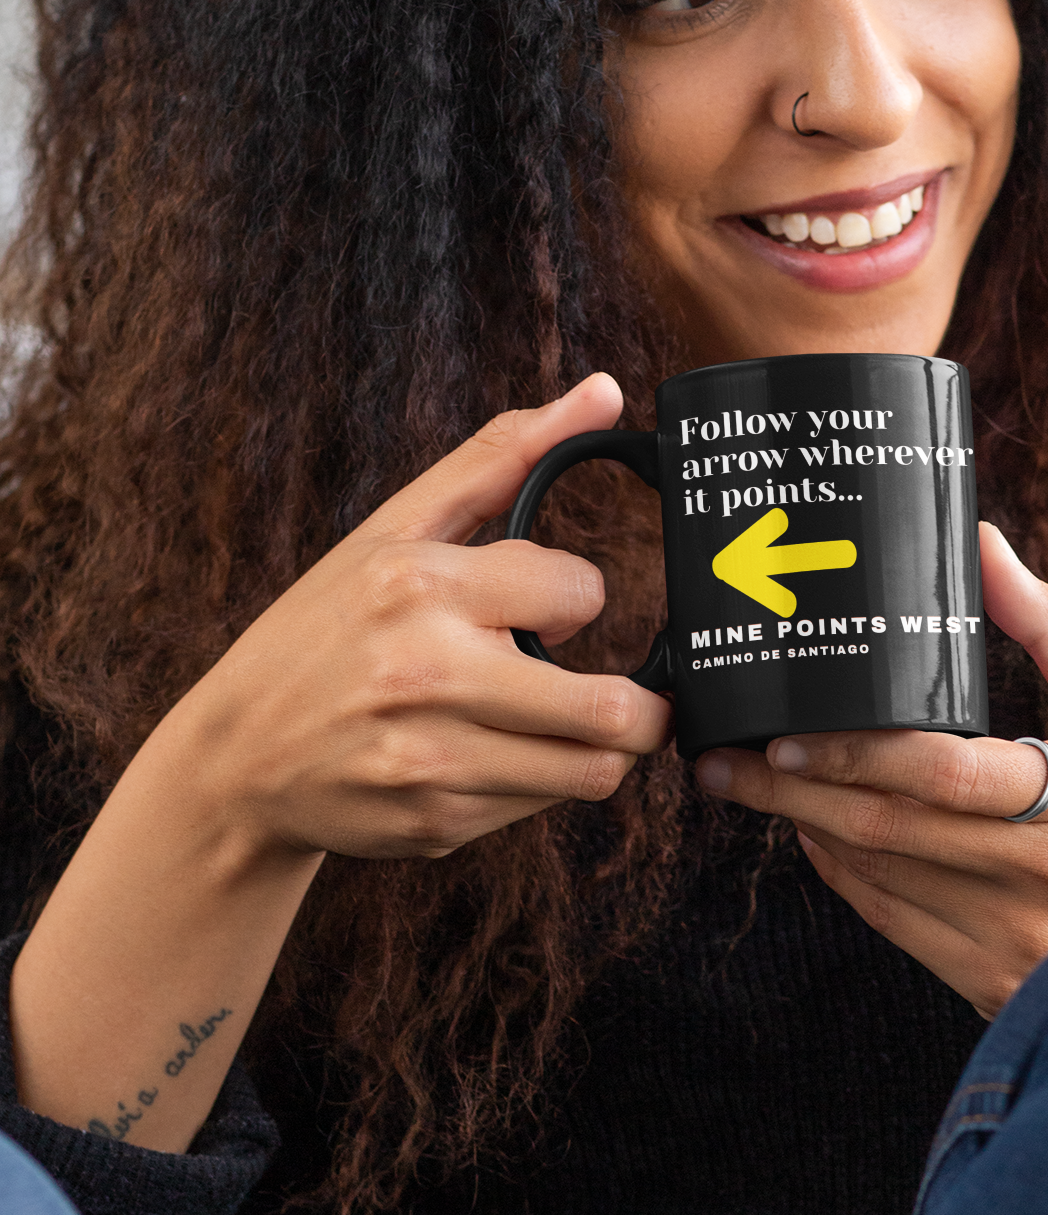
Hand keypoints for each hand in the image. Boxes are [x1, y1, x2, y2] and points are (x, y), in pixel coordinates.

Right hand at [142, 374, 671, 861]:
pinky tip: (497, 755)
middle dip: (642, 704)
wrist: (238, 756)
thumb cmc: (326, 628)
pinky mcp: (436, 823)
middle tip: (631, 693)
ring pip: (592, 772)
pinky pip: (540, 809)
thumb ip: (503, 456)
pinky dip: (538, 782)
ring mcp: (431, 760)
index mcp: (420, 586)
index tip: (549, 604)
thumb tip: (605, 391)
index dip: (576, 595)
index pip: (582, 590)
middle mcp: (427, 675)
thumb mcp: (397, 529)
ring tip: (565, 723)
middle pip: (613, 711)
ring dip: (598, 748)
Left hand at [694, 522, 1047, 1017]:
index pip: (950, 775)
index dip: (861, 756)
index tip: (791, 737)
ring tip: (747, 785)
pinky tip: (811, 834)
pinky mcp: (993, 981)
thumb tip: (984, 545)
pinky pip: (893, 923)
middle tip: (725, 759)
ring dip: (805, 830)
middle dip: (794, 793)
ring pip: (881, 878)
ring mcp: (1017, 939)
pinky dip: (842, 875)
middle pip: (892, 828)